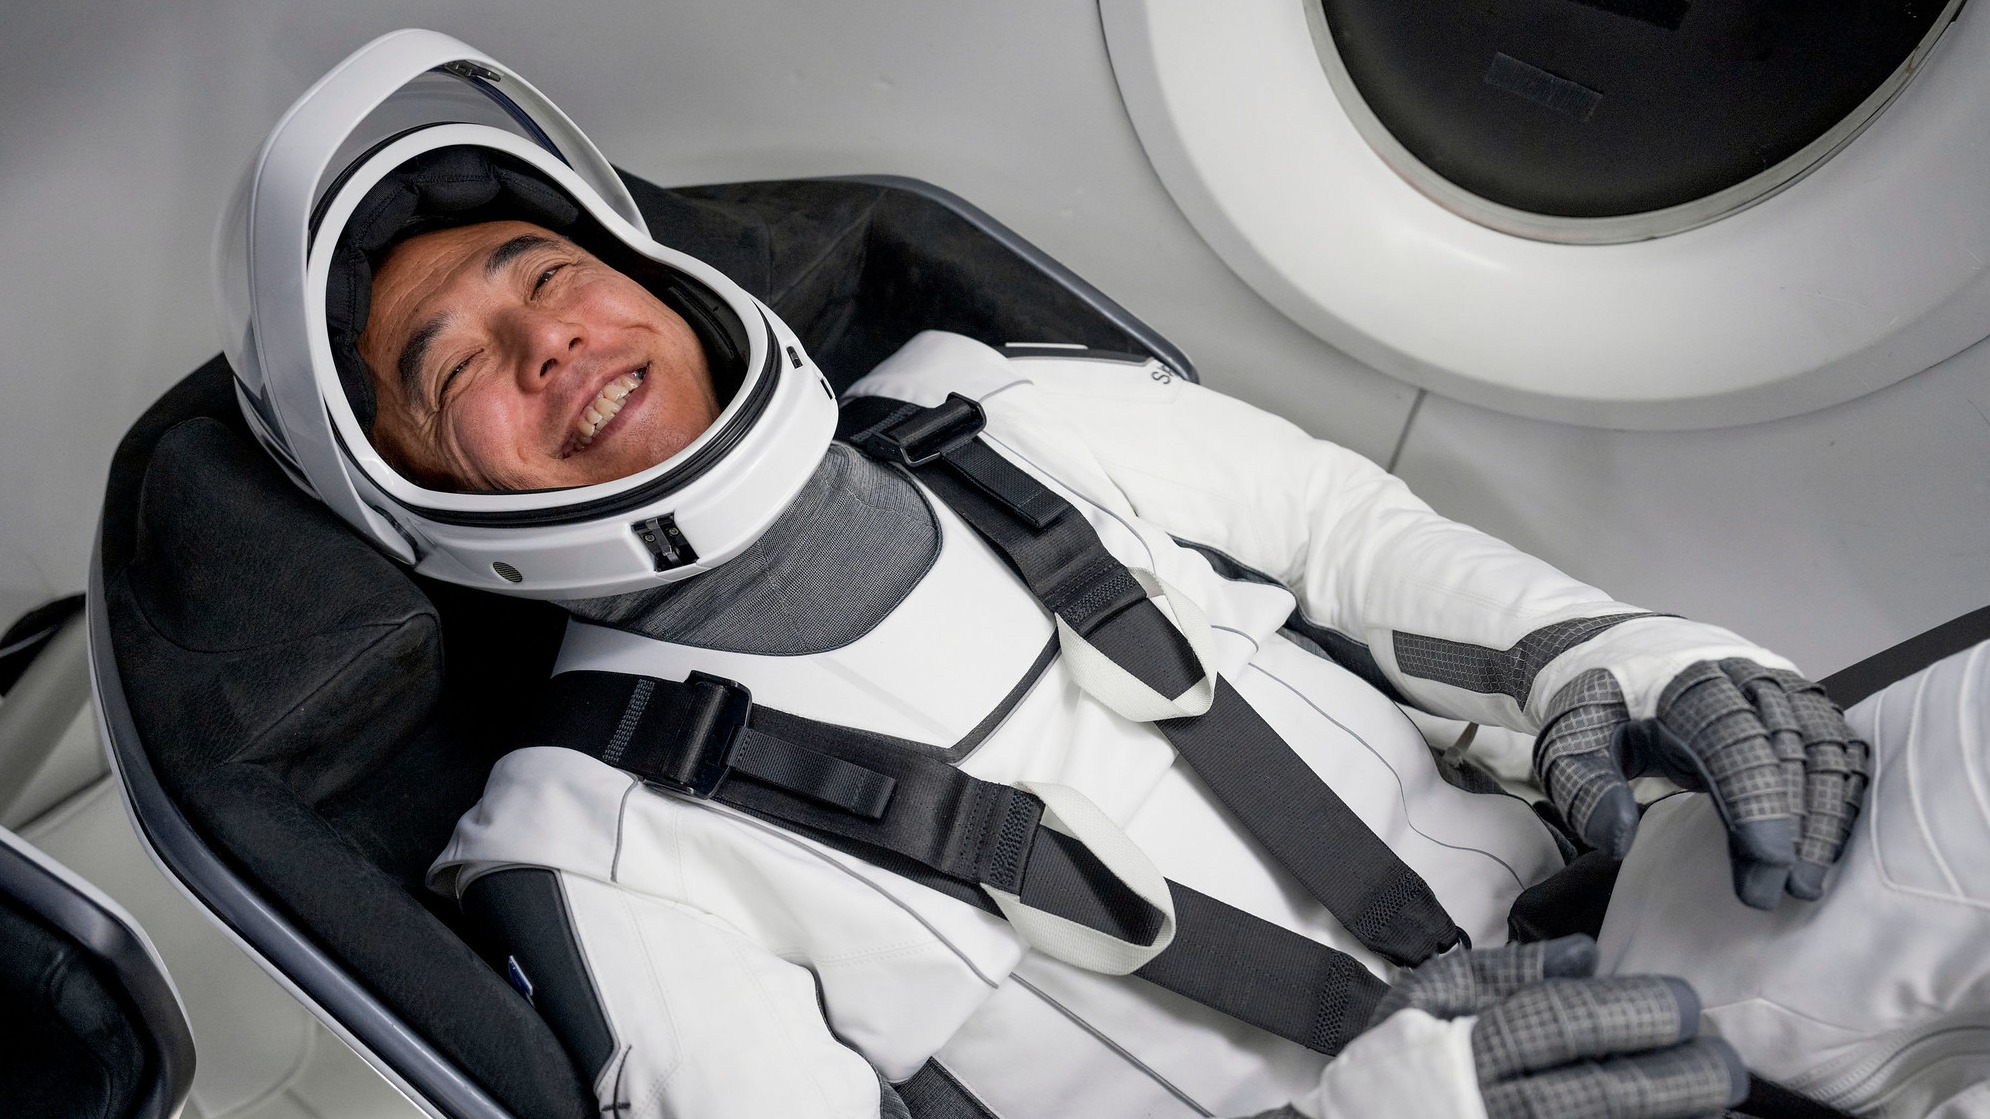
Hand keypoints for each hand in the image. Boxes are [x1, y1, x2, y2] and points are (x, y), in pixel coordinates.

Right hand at [1376, 935, 1745, 1118]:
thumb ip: (1497, 973)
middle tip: (1727, 1063)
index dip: (1627, 1014)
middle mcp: (1492, 1107)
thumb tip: (1583, 955)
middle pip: (1596, 1095)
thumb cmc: (1399, 1062)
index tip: (1685, 1004)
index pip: (1557, 1026)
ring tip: (1722, 1103)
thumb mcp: (1425, 999)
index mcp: (1467, 1049)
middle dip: (1673, 1080)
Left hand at [1535, 659, 1869, 907]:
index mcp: (1683, 680)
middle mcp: (1741, 673)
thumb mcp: (1567, 741)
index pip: (1732, 738)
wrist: (1621, 651)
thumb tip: (1619, 839)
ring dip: (1827, 814)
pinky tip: (1831, 841)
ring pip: (1823, 744)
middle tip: (1787, 890)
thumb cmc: (1598, 705)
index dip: (1755, 801)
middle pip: (1787, 746)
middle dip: (1796, 822)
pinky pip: (1835, 742)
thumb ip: (1584, 787)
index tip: (1766, 864)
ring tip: (1811, 881)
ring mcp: (1776, 682)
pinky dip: (1840, 792)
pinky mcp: (1798, 697)